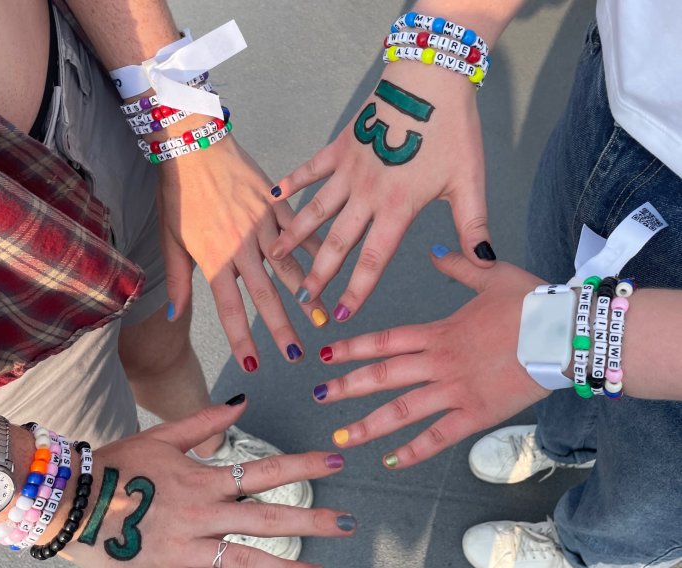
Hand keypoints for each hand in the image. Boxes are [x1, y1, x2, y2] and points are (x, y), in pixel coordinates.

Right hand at [63, 397, 355, 566]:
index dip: (304, 465)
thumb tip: (242, 401)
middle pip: (267, 520)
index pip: (265, 470)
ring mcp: (187, 549)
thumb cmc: (117, 465)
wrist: (67, 504)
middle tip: (349, 523)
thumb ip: (205, 422)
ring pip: (247, 561)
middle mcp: (202, 514)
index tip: (335, 460)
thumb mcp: (162, 437)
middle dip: (312, 521)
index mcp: (203, 478)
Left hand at [157, 134, 330, 368]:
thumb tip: (174, 314)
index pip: (229, 308)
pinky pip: (300, 232)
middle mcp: (242, 246)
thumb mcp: (170, 238)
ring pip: (289, 266)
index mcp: (214, 257)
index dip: (242, 339)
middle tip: (297, 355)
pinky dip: (315, 250)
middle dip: (282, 327)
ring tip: (323, 318)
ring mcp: (263, 225)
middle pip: (265, 295)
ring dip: (307, 294)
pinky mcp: (276, 204)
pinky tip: (330, 266)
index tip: (255, 365)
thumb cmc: (179, 193)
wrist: (193, 145)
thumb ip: (178, 279)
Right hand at [268, 60, 494, 322]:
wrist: (431, 80)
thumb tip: (486, 260)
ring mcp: (350, 170)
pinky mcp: (341, 146)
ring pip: (317, 210)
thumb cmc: (453, 130)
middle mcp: (367, 195)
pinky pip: (311, 167)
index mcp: (398, 208)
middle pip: (338, 243)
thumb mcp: (469, 182)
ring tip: (275, 254)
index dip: (357, 290)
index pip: (374, 259)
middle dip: (319, 273)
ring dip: (296, 234)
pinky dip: (293, 180)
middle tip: (303, 297)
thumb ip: (474, 225)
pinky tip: (275, 193)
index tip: (342, 314)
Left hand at [313, 250, 549, 468]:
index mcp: (439, 331)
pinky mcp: (476, 414)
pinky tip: (391, 461)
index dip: (352, 348)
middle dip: (347, 387)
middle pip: (382, 376)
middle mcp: (439, 361)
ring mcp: (455, 390)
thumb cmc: (532, 304)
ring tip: (341, 437)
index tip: (327, 356)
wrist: (567, 333)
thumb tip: (436, 254)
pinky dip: (413, 451)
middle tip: (319, 395)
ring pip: (402, 411)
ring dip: (368, 425)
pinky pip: (438, 437)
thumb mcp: (491, 276)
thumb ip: (458, 267)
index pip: (385, 340)